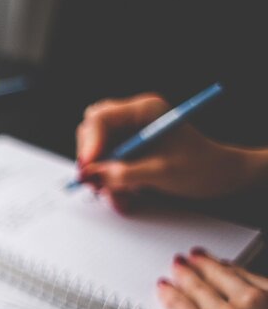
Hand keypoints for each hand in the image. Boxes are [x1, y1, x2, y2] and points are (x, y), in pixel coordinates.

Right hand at [75, 93, 264, 210]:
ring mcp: (131, 133)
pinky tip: (125, 197)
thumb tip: (92, 174)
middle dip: (93, 160)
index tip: (87, 168)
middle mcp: (134, 117)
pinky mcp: (131, 149)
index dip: (90, 143)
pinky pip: (109, 164)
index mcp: (144, 110)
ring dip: (102, 177)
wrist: (221, 175)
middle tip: (94, 184)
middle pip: (93, 132)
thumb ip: (124, 173)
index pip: (101, 118)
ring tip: (118, 198)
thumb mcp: (161, 172)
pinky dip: (111, 182)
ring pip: (99, 151)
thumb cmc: (201, 167)